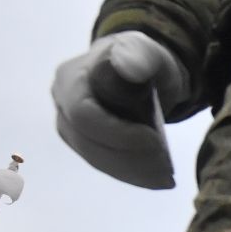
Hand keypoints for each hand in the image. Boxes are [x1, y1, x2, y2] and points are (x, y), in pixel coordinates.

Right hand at [51, 31, 188, 188]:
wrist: (141, 72)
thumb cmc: (142, 58)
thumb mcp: (147, 51)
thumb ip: (139, 56)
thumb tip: (127, 66)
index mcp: (70, 79)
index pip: (84, 115)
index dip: (117, 134)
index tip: (155, 141)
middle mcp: (62, 104)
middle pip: (89, 143)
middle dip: (129, 158)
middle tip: (167, 168)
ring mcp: (70, 127)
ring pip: (97, 159)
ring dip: (133, 173)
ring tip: (167, 178)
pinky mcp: (84, 143)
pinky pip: (105, 165)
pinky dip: (132, 175)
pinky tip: (158, 180)